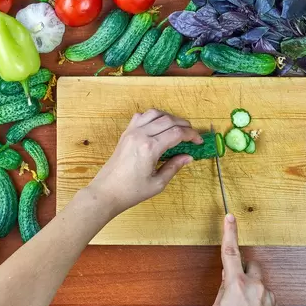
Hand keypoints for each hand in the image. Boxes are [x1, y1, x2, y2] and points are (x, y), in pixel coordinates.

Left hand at [88, 109, 202, 213]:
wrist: (107, 192)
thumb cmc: (132, 191)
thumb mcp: (158, 183)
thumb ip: (174, 166)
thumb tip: (188, 157)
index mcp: (150, 148)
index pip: (177, 133)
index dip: (192, 135)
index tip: (199, 142)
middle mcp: (141, 135)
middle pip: (168, 120)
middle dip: (184, 125)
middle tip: (192, 135)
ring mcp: (131, 132)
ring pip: (155, 113)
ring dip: (169, 117)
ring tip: (177, 127)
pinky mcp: (125, 133)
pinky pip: (141, 116)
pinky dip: (153, 117)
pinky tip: (158, 126)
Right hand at [211, 214, 281, 305]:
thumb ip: (223, 290)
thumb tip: (228, 278)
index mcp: (236, 285)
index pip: (230, 252)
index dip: (230, 232)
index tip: (230, 218)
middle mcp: (255, 286)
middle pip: (250, 265)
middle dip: (243, 271)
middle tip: (236, 288)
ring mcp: (269, 296)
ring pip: (259, 284)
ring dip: (252, 291)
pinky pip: (267, 297)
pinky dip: (261, 304)